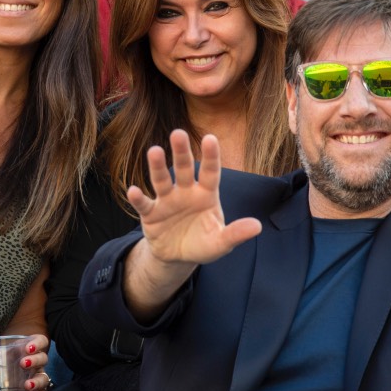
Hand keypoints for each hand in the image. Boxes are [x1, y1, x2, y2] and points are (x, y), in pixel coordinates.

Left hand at [19, 334, 50, 390]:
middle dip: (35, 360)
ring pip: (44, 377)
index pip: (41, 341)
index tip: (27, 348)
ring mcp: (37, 376)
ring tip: (27, 385)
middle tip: (22, 363)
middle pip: (43, 358)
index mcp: (29, 349)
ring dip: (37, 381)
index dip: (37, 343)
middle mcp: (36, 362)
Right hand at [129, 130, 261, 266]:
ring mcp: (166, 200)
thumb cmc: (202, 243)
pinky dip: (138, 198)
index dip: (211, 156)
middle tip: (178, 133)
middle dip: (181, 152)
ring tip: (154, 151)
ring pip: (161, 180)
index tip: (210, 138)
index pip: (211, 172)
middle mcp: (186, 192)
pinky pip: (144, 204)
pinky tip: (133, 191)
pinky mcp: (150, 213)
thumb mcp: (220, 242)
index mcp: (206, 194)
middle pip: (184, 169)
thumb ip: (235, 234)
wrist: (177, 257)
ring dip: (157, 166)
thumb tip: (257, 227)